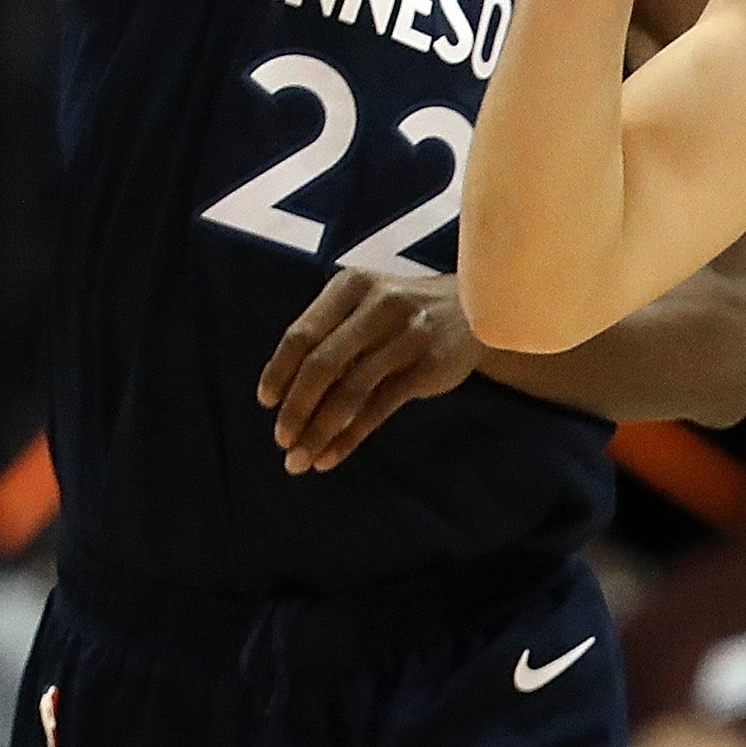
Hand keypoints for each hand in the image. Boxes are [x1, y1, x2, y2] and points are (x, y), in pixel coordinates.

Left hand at [257, 267, 481, 473]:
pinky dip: (350, 437)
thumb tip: (285, 395)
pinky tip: (332, 456)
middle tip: (281, 440)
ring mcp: (407, 335)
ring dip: (318, 431)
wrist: (478, 307)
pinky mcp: (429, 365)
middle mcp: (378, 305)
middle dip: (295, 408)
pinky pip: (379, 408)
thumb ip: (331, 335)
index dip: (278, 372)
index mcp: (352, 286)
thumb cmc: (406, 310)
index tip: (267, 403)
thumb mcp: (366, 304)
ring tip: (301, 460)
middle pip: (322, 364)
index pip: (302, 333)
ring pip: (350, 391)